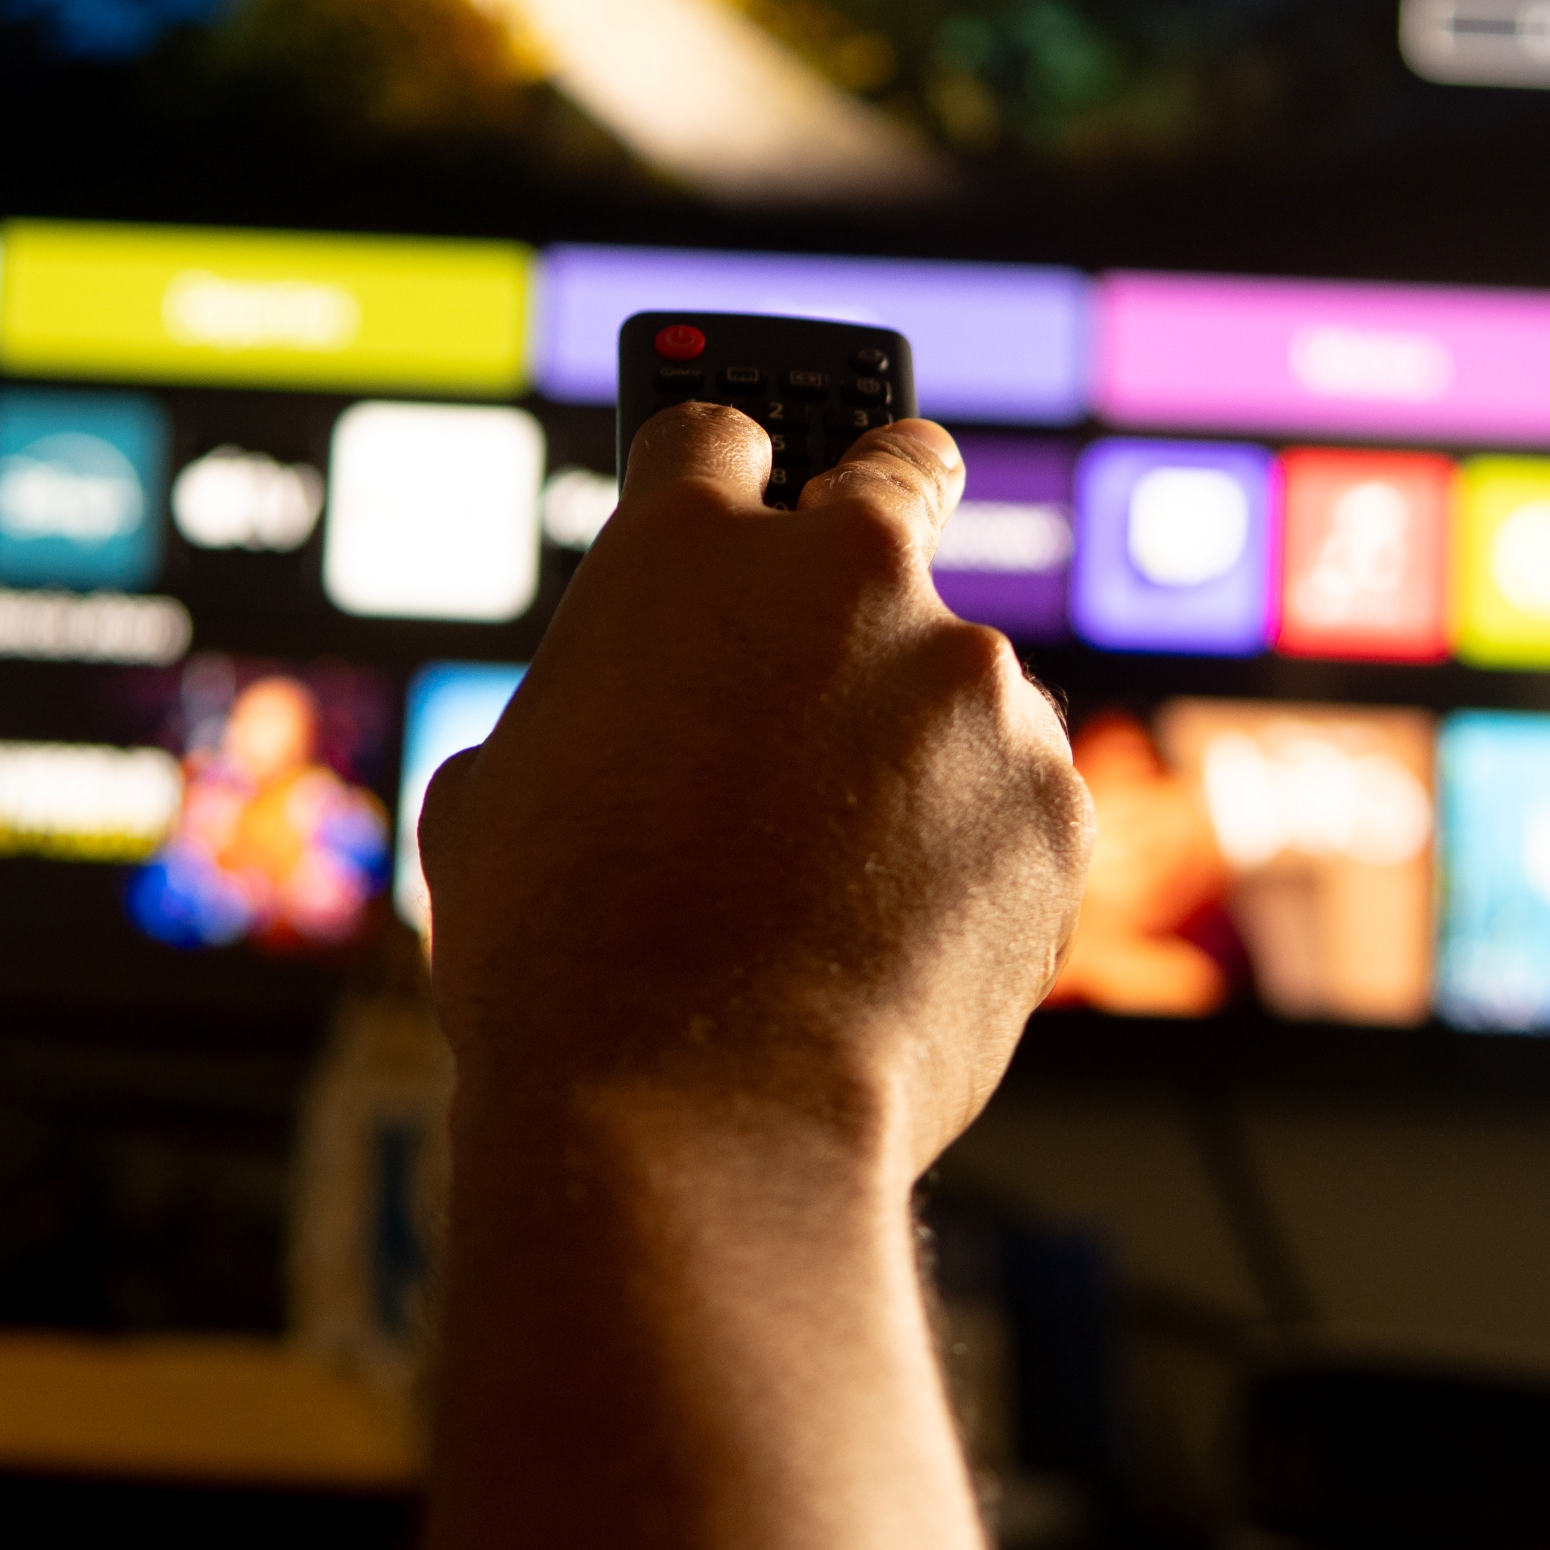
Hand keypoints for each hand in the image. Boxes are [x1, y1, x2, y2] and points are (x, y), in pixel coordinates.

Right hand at [417, 405, 1092, 1176]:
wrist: (698, 1111)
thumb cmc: (564, 964)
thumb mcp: (494, 798)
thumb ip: (584, 715)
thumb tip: (617, 736)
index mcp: (682, 550)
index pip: (716, 438)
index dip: (717, 474)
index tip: (732, 500)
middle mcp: (844, 577)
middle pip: (896, 473)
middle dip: (883, 496)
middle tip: (872, 545)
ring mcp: (969, 681)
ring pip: (959, 678)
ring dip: (918, 741)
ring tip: (844, 882)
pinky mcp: (1055, 795)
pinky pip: (1017, 799)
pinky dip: (977, 849)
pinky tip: (903, 940)